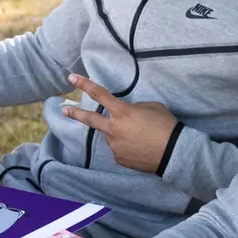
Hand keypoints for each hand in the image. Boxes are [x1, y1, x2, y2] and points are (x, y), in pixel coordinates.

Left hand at [61, 74, 179, 173]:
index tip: (72, 78)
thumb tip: (128, 114)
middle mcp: (114, 129)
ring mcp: (115, 145)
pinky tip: (140, 148)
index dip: (85, 85)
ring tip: (140, 138)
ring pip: (112, 136)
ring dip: (120, 134)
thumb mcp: (152, 107)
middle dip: (75, 113)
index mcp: (123, 112)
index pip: (100, 94)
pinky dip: (127, 147)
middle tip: (64, 110)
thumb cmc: (165, 126)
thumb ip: (135, 108)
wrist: (173, 153)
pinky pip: (119, 149)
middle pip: (90, 120)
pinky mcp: (119, 158)